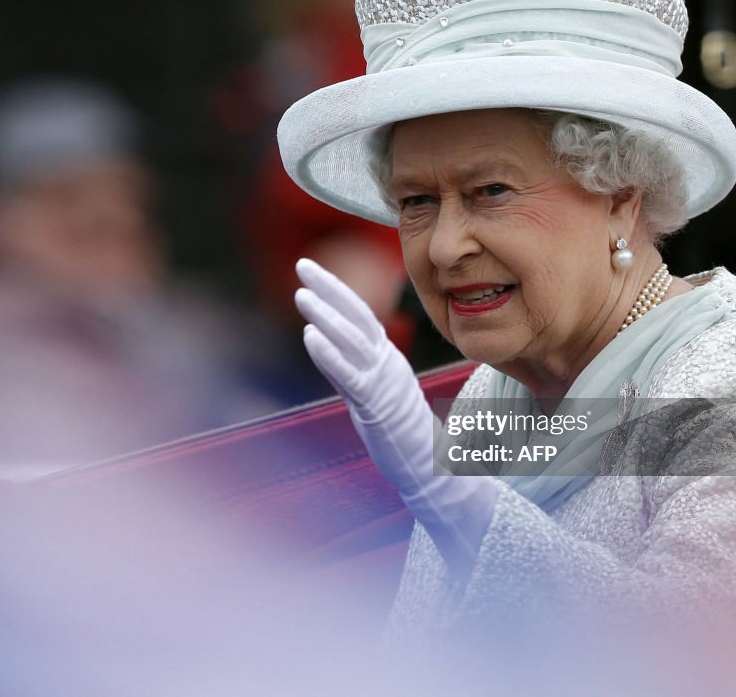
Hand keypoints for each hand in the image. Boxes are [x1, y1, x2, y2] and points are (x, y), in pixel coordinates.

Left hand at [295, 258, 496, 571]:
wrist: (433, 471)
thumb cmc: (403, 436)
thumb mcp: (377, 394)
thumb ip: (355, 373)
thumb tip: (328, 350)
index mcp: (387, 359)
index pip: (361, 315)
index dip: (337, 291)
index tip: (313, 271)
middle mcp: (387, 364)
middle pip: (357, 316)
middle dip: (329, 288)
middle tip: (303, 263)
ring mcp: (384, 382)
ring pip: (353, 341)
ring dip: (326, 315)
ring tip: (301, 295)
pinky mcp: (378, 406)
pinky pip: (351, 376)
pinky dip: (330, 355)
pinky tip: (310, 337)